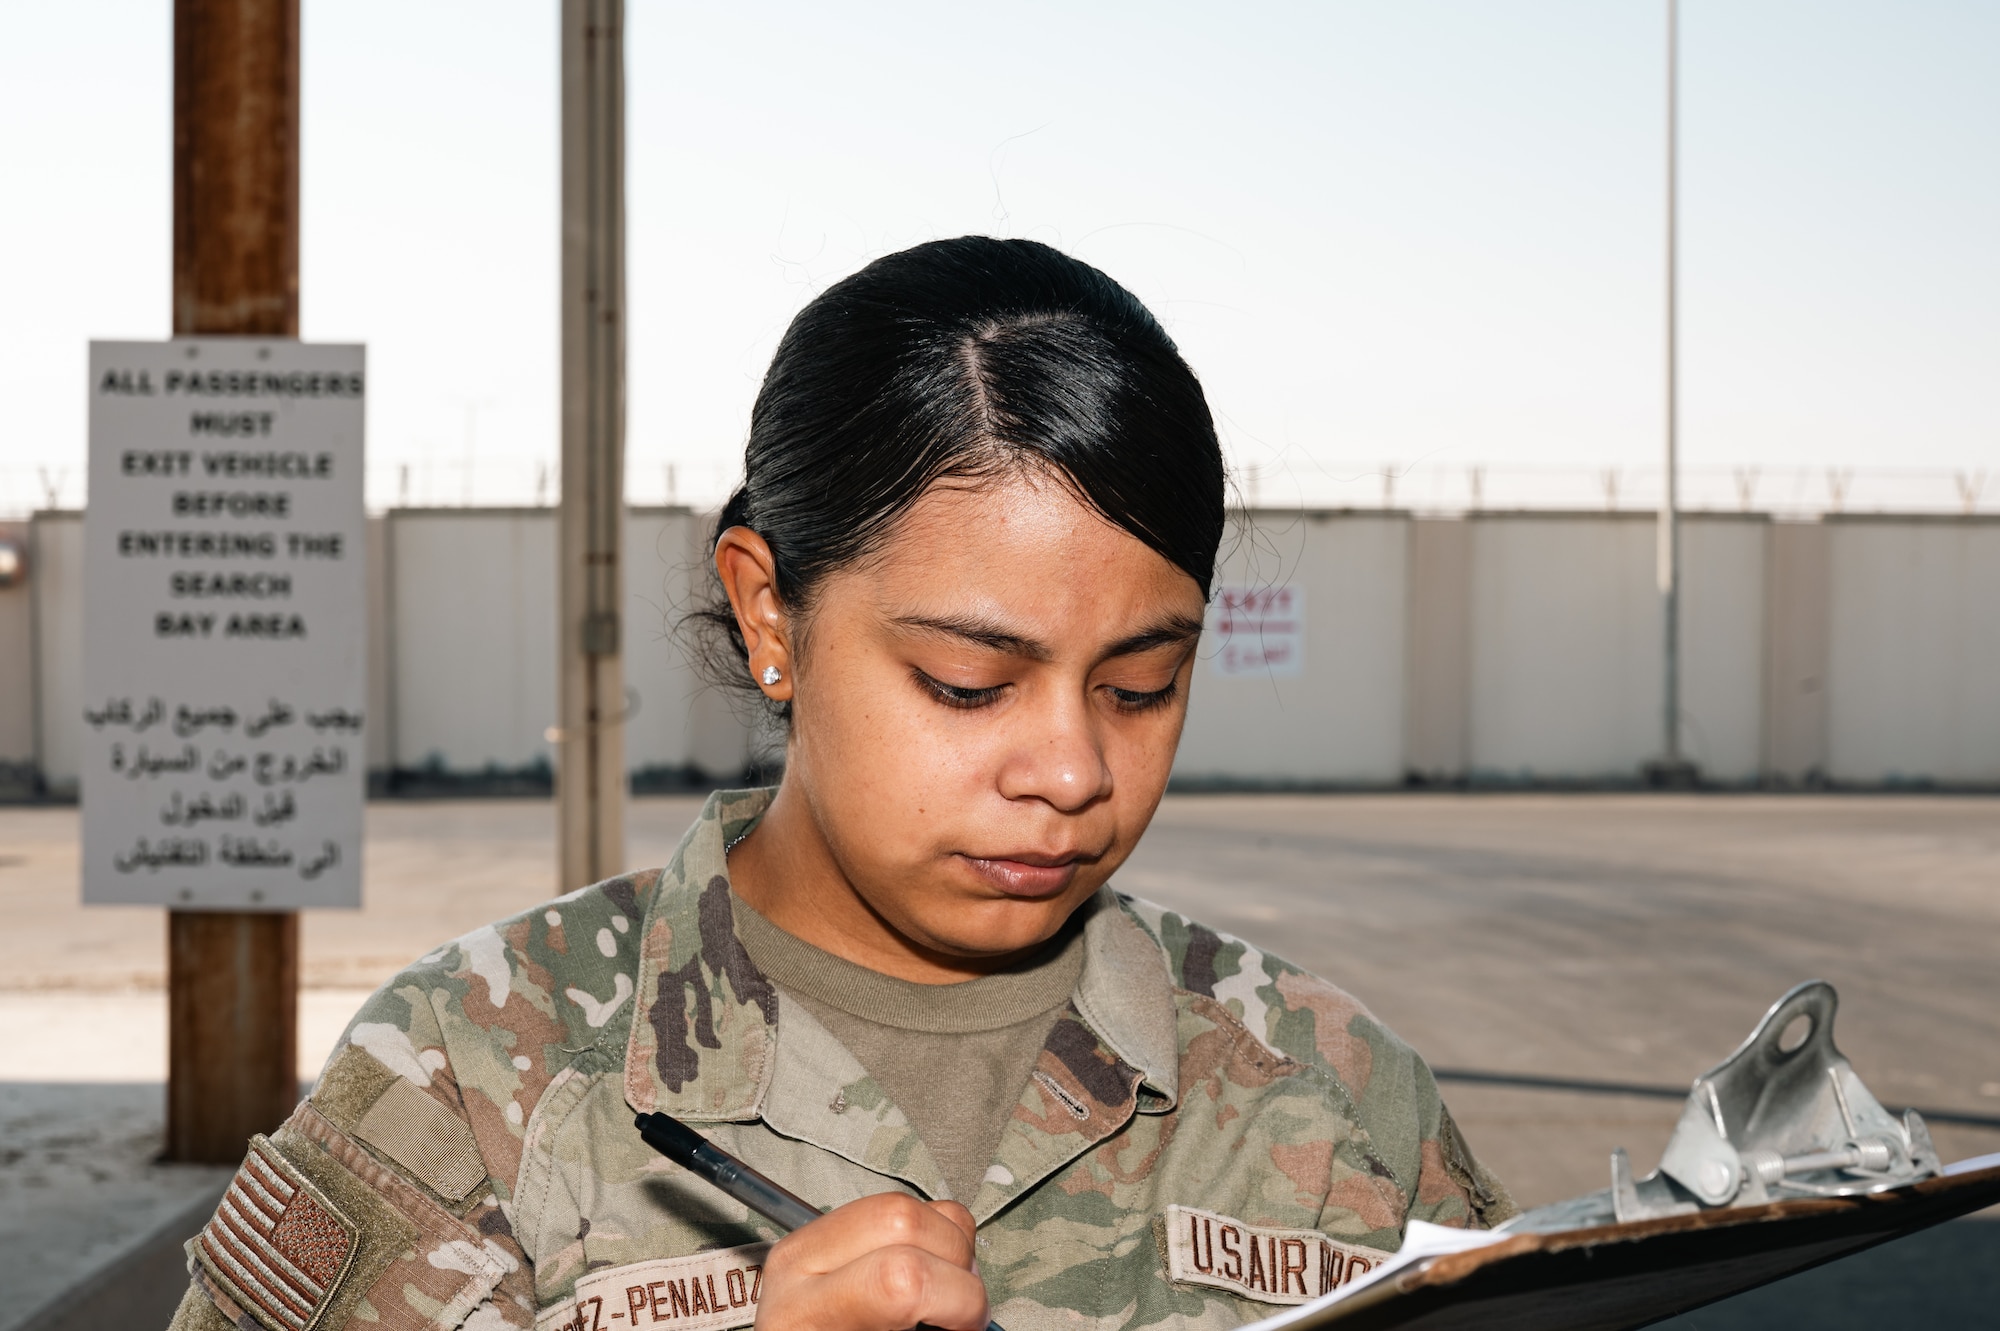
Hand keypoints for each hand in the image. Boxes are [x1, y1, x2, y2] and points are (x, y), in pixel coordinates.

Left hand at [753, 1192, 988, 1330]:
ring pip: (905, 1202)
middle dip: (957, 1263)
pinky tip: (925, 1267)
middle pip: (903, 1220)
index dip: (958, 1299)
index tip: (970, 1325)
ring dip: (949, 1242)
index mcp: (806, 1316)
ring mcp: (808, 1239)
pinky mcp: (820, 1229)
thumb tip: (974, 1319)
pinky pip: (893, 1202)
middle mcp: (800, 1266)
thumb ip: (925, 1329)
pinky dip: (930, 1231)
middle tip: (963, 1307)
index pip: (898, 1278)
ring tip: (945, 1286)